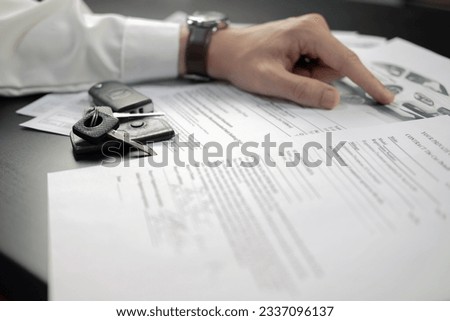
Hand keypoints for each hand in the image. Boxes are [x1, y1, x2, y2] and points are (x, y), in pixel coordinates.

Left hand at [204, 14, 393, 108]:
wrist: (227, 50)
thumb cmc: (243, 60)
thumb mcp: (271, 81)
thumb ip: (303, 91)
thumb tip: (334, 100)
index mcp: (309, 32)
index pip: (346, 62)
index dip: (368, 82)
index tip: (385, 97)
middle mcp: (315, 28)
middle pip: (336, 67)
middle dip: (315, 80)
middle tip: (288, 77)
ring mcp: (312, 34)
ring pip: (327, 68)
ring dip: (308, 77)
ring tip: (284, 72)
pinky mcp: (307, 41)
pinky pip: (318, 65)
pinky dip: (304, 73)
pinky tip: (286, 68)